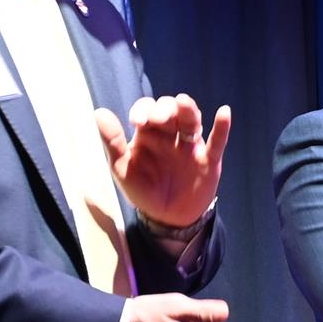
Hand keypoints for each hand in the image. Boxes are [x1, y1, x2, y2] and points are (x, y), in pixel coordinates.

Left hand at [96, 94, 230, 229]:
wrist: (168, 218)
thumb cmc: (144, 191)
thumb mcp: (122, 169)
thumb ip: (113, 142)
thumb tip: (99, 112)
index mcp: (149, 133)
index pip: (147, 110)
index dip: (144, 110)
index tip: (139, 121)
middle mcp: (171, 134)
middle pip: (171, 110)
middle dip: (165, 110)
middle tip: (158, 118)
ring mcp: (191, 146)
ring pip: (192, 120)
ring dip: (188, 110)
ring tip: (183, 103)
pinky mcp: (208, 160)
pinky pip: (217, 141)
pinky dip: (222, 127)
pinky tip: (224, 112)